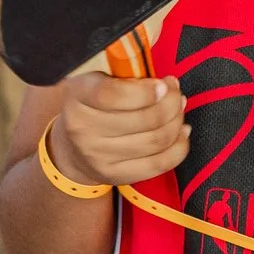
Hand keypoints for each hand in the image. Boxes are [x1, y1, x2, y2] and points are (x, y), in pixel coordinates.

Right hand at [49, 72, 187, 186]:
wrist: (72, 147)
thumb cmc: (94, 106)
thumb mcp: (100, 81)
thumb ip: (127, 77)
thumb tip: (167, 86)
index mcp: (78, 96)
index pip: (114, 95)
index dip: (147, 91)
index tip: (163, 84)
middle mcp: (83, 129)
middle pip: (144, 119)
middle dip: (171, 103)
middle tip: (175, 94)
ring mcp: (98, 157)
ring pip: (156, 140)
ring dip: (176, 122)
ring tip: (178, 110)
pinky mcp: (115, 176)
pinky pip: (159, 164)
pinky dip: (179, 146)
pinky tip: (181, 132)